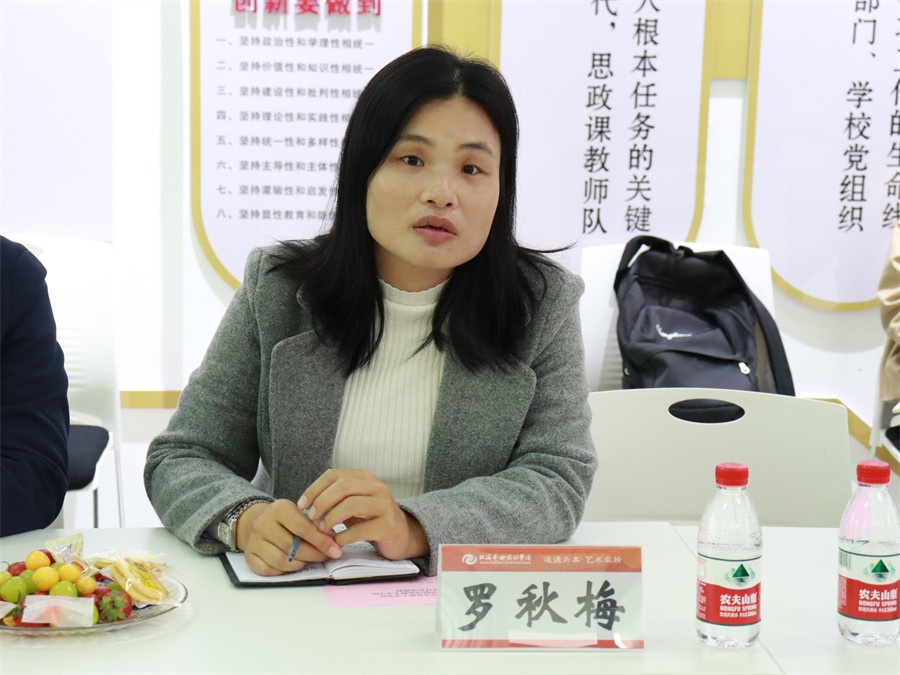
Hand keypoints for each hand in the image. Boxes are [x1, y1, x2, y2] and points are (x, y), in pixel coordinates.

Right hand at [235, 499, 342, 575]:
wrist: (258, 520)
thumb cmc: (285, 519)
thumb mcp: (300, 513)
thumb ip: (316, 525)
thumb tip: (334, 541)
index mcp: (279, 509)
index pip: (303, 528)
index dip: (322, 541)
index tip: (336, 550)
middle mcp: (263, 524)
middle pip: (293, 547)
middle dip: (314, 555)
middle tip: (326, 557)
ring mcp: (254, 541)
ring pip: (282, 561)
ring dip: (300, 564)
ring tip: (310, 560)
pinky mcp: (249, 556)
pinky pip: (269, 571)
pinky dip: (284, 571)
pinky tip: (293, 564)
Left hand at [299, 469, 429, 560]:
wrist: (401, 534)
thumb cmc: (371, 518)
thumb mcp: (352, 503)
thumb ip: (334, 499)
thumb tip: (305, 504)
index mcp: (365, 477)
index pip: (334, 475)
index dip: (314, 489)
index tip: (301, 505)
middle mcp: (376, 487)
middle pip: (343, 486)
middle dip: (322, 502)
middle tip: (310, 518)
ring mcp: (384, 505)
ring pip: (352, 504)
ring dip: (331, 518)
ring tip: (322, 530)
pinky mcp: (388, 526)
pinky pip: (361, 529)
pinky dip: (344, 536)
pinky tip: (337, 542)